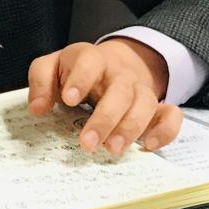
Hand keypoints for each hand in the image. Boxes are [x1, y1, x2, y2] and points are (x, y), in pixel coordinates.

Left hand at [27, 38, 182, 155]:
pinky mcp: (156, 107)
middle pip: (119, 89)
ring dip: (131, 127)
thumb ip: (41, 81)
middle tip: (88, 143)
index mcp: (91, 59)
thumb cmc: (77, 70)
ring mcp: (139, 89)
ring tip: (113, 148)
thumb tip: (37, 108)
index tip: (69, 99)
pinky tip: (149, 145)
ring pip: (145, 102)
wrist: (114, 64)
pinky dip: (165, 130)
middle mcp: (118, 73)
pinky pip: (171, 115)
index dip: (80, 78)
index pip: (89, 61)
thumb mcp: (53, 67)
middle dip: (105, 117)